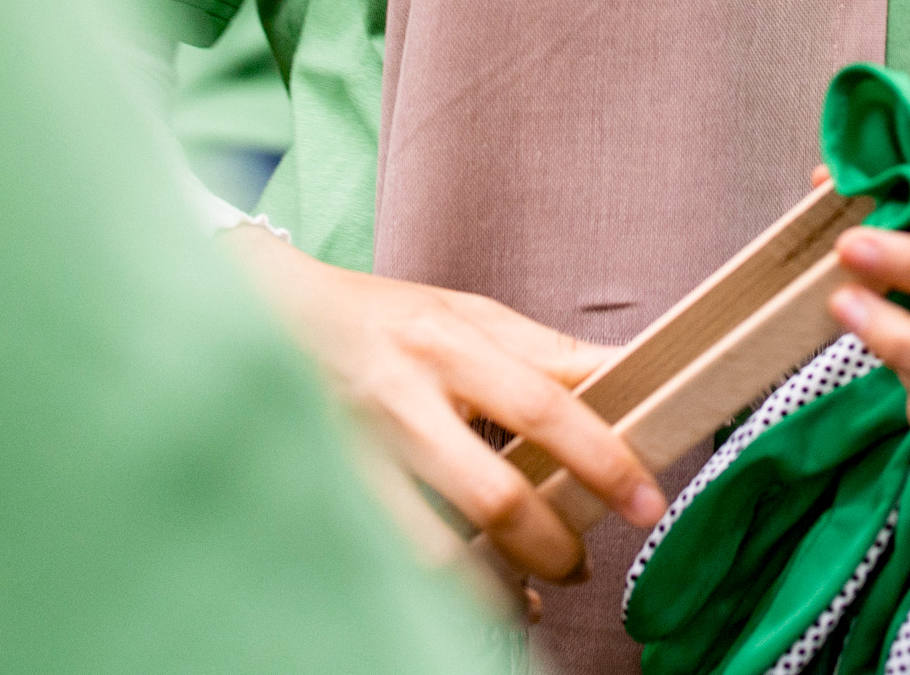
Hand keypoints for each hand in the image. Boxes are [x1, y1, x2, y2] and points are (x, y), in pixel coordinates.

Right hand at [232, 234, 664, 582]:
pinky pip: (390, 560)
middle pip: (493, 495)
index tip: (645, 501)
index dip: (603, 459)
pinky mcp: (323, 491)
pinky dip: (442, 592)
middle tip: (582, 563)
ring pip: (435, 550)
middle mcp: (401, 397)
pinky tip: (474, 599)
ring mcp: (354, 451)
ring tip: (530, 596)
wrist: (264, 313)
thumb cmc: (380, 316)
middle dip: (552, 546)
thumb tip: (627, 377)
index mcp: (447, 340)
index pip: (544, 405)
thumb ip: (543, 351)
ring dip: (497, 588)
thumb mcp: (465, 311)